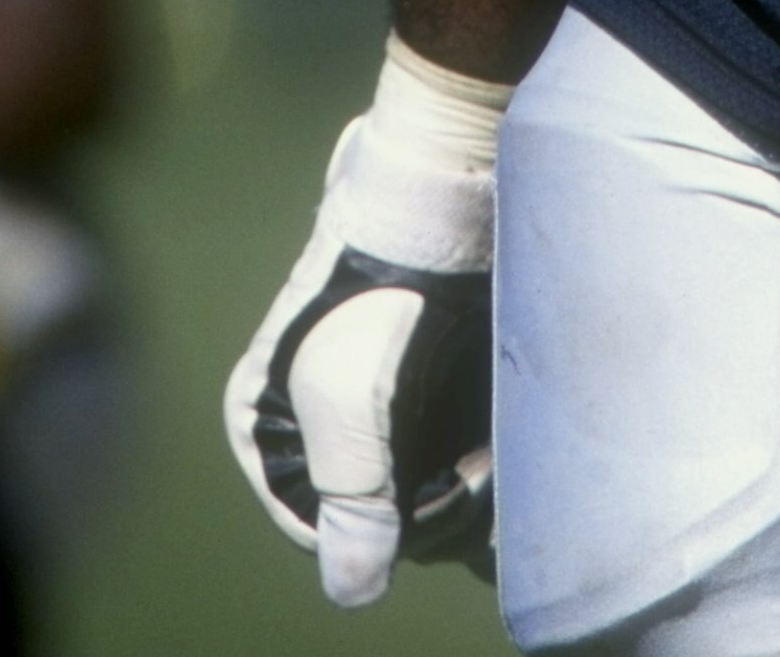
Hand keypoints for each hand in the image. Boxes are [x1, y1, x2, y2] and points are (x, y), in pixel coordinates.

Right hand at [224, 36, 509, 606]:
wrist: (454, 188)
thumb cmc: (387, 288)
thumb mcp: (351, 398)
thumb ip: (354, 502)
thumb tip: (356, 591)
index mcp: (266, 429)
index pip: (330, 533)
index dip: (391, 529)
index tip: (437, 491)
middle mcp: (321, 424)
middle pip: (386, 513)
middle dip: (441, 506)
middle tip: (480, 465)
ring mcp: (383, 401)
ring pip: (433, 488)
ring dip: (476, 487)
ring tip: (498, 444)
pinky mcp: (434, 378)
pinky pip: (460, 448)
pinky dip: (492, 456)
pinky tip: (512, 434)